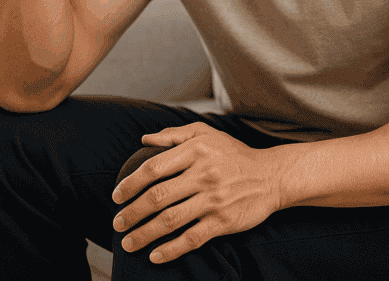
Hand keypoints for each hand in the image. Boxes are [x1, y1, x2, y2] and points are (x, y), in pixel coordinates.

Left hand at [111, 123, 283, 264]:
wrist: (271, 176)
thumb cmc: (234, 154)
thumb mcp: (207, 133)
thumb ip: (174, 135)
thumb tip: (145, 140)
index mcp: (196, 151)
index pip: (154, 168)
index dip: (131, 184)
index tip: (117, 196)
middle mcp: (204, 174)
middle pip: (158, 197)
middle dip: (132, 213)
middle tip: (118, 223)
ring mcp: (214, 200)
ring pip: (171, 220)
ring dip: (145, 234)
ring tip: (129, 242)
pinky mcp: (223, 221)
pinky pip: (192, 239)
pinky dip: (171, 250)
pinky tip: (155, 255)